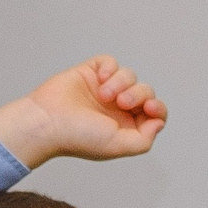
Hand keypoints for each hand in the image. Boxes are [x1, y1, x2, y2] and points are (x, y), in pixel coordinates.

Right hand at [0, 55, 166, 167]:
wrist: (48, 121)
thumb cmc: (78, 137)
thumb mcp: (118, 145)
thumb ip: (144, 139)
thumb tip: (158, 123)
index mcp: (126, 127)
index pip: (154, 114)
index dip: (157, 108)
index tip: (149, 107)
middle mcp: (117, 108)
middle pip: (145, 92)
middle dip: (138, 95)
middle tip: (121, 102)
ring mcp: (104, 89)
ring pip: (129, 76)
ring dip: (121, 83)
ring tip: (104, 94)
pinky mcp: (90, 73)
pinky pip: (110, 62)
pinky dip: (109, 68)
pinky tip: (100, 79)